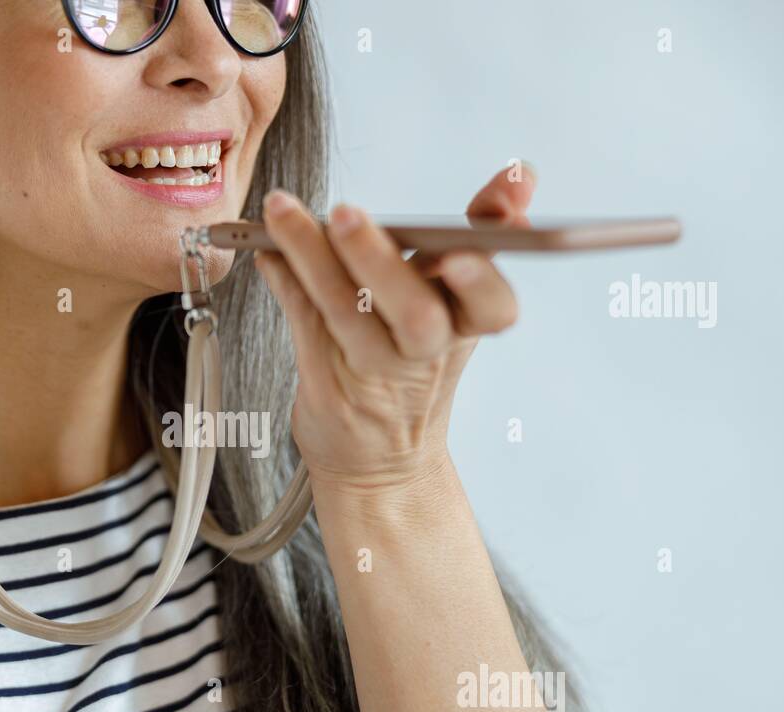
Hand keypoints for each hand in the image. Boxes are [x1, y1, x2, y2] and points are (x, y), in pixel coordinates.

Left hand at [253, 165, 535, 496]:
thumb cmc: (418, 367)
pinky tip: (263, 245)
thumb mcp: (459, 307)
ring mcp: (374, 374)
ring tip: (281, 210)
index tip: (460, 253)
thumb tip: (520, 175)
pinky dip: (282, 275)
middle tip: (347, 214)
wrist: (378, 464)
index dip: (482, 280)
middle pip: (415, 315)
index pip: (494, 308)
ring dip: (309, 254)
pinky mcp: (327, 385)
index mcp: (467, 329)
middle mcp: (425, 356)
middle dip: (380, 261)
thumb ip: (483, 233)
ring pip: (344, 311)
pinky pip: (302, 318)